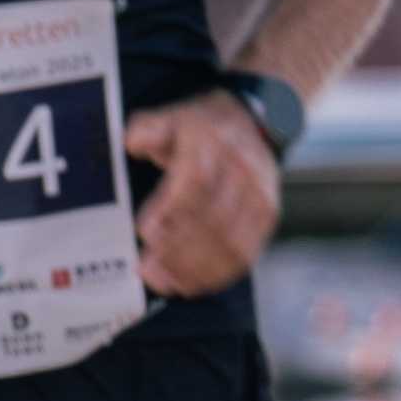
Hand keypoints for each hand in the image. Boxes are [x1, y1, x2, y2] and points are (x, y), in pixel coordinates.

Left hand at [125, 88, 282, 298]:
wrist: (253, 124)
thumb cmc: (201, 128)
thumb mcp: (171, 117)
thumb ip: (149, 129)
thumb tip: (133, 142)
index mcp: (214, 144)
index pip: (197, 181)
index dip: (171, 209)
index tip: (145, 231)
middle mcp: (243, 171)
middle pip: (213, 218)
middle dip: (177, 249)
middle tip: (145, 269)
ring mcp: (260, 196)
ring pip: (231, 241)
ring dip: (195, 267)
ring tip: (162, 281)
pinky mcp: (267, 217)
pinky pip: (246, 252)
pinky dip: (217, 274)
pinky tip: (190, 284)